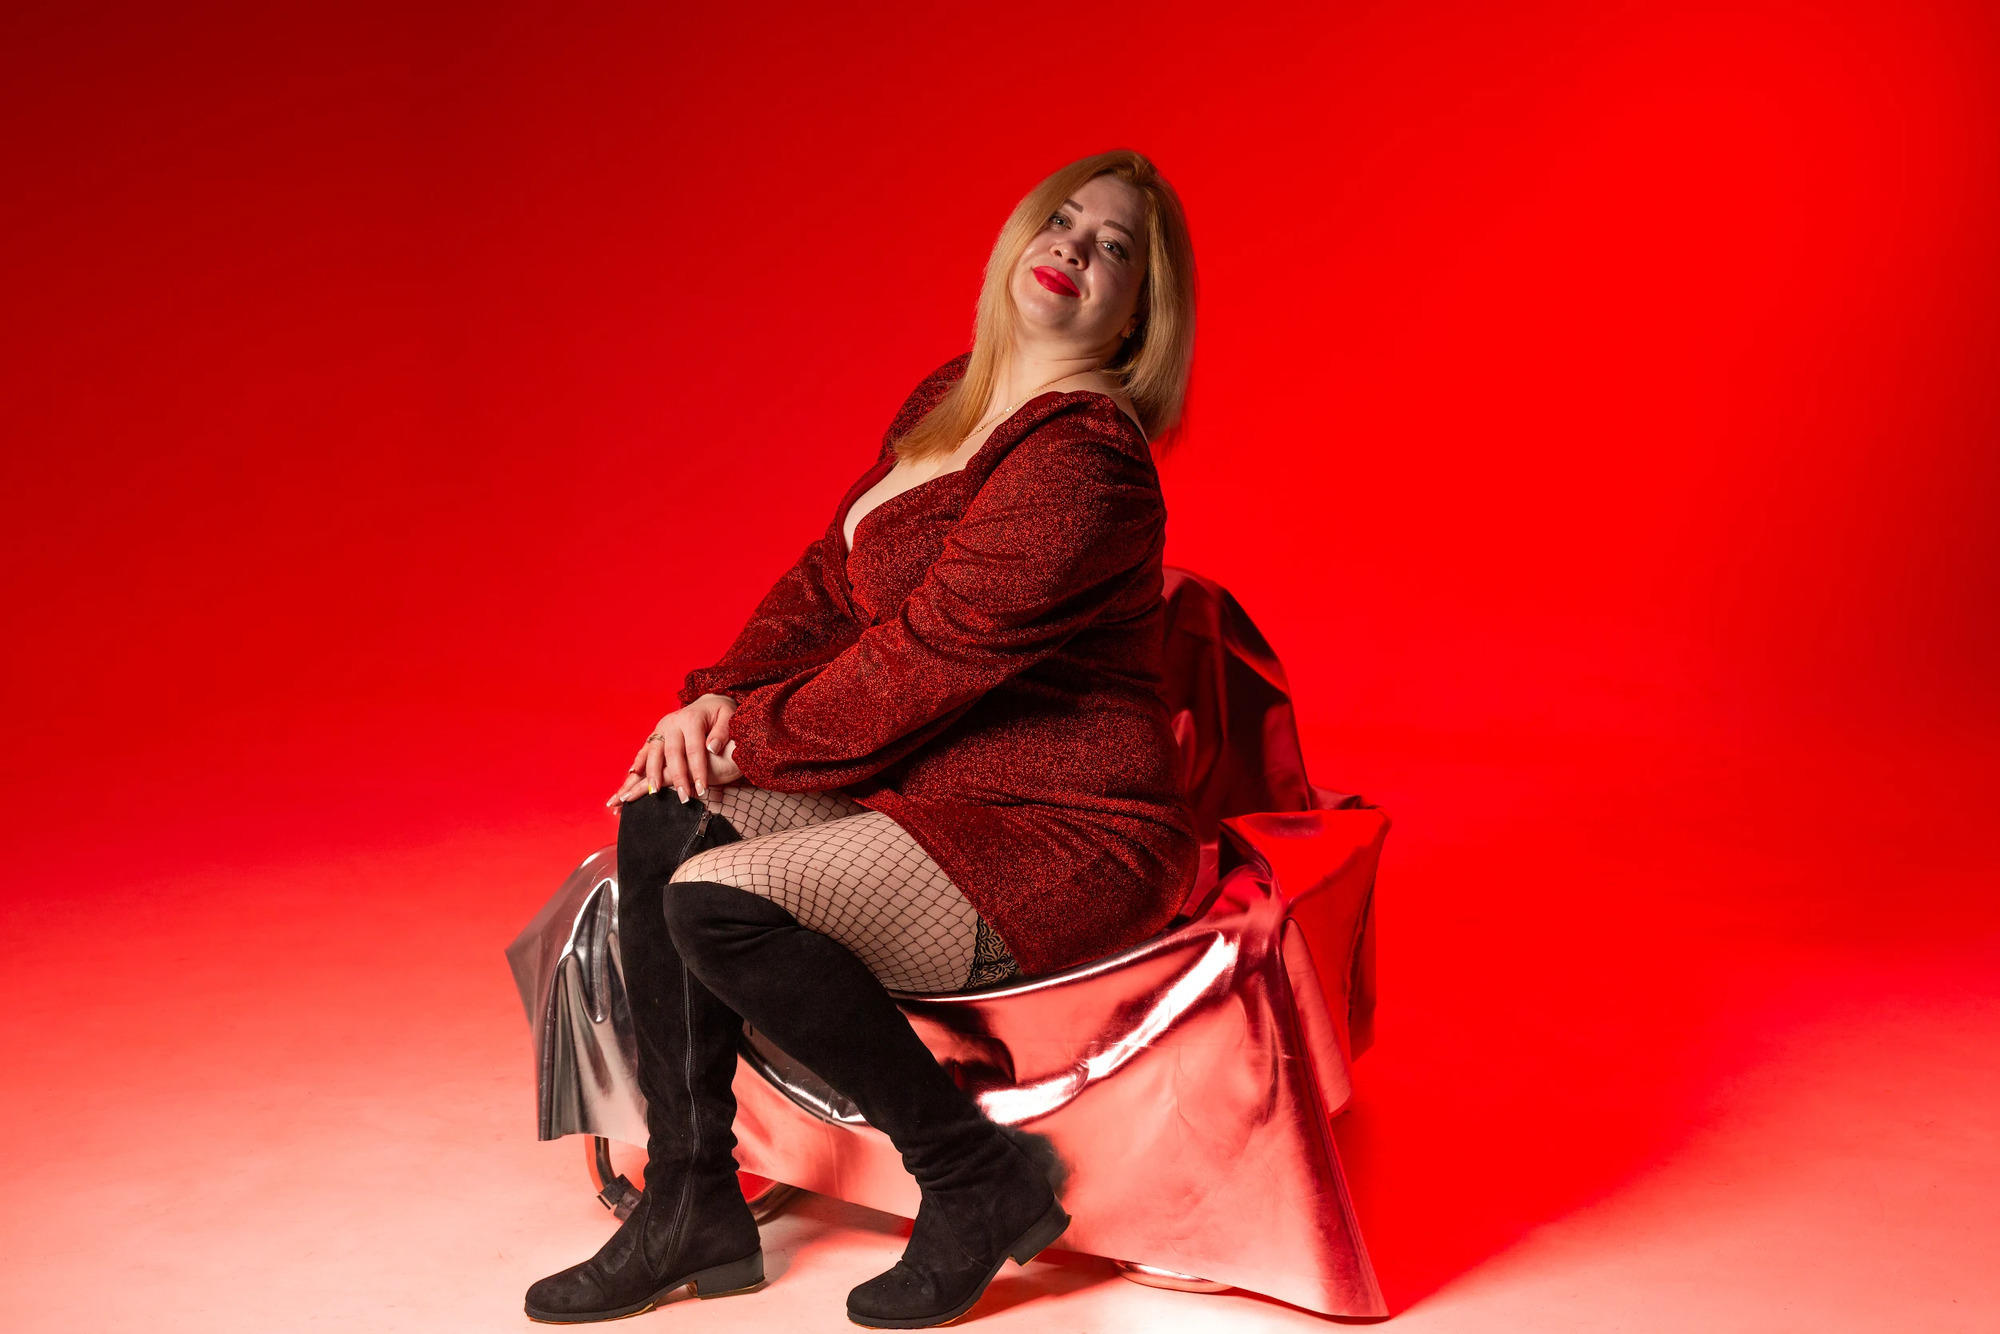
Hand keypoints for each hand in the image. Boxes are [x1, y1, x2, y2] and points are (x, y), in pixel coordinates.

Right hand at [608, 693, 740, 807]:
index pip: (694, 749)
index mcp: (692, 719)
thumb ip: (722, 731)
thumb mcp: (729, 716)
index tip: (703, 789)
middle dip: (677, 777)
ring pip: (654, 752)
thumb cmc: (720, 713)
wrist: (708, 702)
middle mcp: (674, 723)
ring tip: (653, 792)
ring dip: (652, 773)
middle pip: (672, 753)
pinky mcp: (656, 733)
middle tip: (683, 797)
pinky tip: (633, 775)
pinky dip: (638, 762)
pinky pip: (645, 749)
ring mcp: (662, 728)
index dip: (698, 770)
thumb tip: (712, 748)